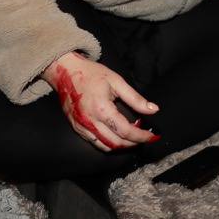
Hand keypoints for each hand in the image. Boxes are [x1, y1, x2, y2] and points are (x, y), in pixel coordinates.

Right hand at [42, 52, 160, 150]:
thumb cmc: (91, 74)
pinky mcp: (76, 128)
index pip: (125, 131)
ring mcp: (81, 127)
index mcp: (102, 109)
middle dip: (133, 143)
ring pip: (104, 146)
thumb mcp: (117, 81)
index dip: (141, 136)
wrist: (65, 71)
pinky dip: (108, 143)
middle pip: (116, 143)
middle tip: (145, 137)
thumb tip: (153, 110)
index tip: (153, 136)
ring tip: (132, 138)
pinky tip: (116, 135)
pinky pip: (94, 142)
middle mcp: (90, 122)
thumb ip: (135, 98)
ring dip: (121, 146)